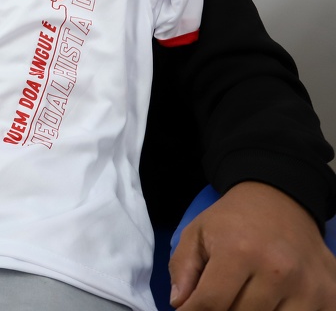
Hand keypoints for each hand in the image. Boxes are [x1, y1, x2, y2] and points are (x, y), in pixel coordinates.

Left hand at [170, 181, 335, 309]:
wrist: (281, 201)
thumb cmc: (233, 221)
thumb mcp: (196, 233)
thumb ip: (183, 269)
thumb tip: (180, 304)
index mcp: (239, 251)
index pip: (210, 303)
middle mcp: (278, 270)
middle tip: (219, 298)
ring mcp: (308, 286)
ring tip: (245, 297)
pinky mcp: (330, 296)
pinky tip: (272, 302)